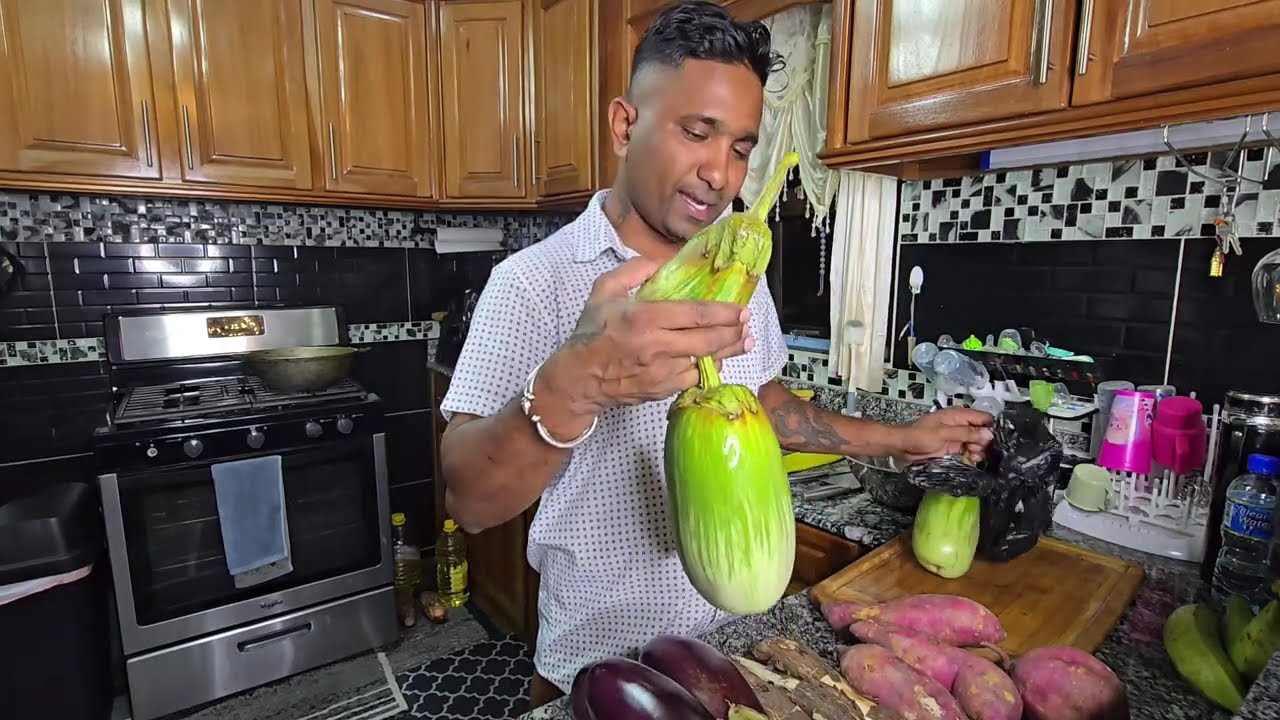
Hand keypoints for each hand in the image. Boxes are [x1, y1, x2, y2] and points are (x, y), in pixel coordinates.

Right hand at [543, 257, 750, 412]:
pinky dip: (707, 368)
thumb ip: (634, 270)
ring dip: (728, 352)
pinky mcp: (662, 391)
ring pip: (705, 362)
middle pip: (708, 340)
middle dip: (733, 332)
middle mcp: (657, 347)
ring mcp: (662, 372)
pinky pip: (693, 379)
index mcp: (644, 318)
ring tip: (744, 341)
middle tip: (747, 324)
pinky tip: (716, 359)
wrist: (578, 379)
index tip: (741, 309)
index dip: (724, 312)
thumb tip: (663, 261)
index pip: (695, 314)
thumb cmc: (591, 332)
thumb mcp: (604, 291)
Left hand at [894, 407, 994, 464]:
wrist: (902, 446)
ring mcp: (958, 436)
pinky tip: (972, 459)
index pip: (984, 418)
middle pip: (983, 431)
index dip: (991, 428)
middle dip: (985, 442)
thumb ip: (966, 433)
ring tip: (974, 456)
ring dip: (979, 450)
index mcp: (959, 415)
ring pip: (978, 442)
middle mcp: (961, 424)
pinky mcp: (955, 447)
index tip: (994, 441)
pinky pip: (970, 450)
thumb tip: (989, 434)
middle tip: (979, 450)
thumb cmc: (919, 436)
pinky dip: (973, 454)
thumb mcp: (943, 434)